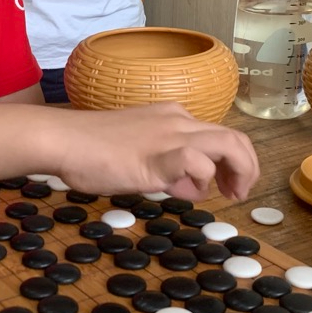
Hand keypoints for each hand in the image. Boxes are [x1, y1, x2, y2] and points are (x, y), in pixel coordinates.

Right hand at [56, 102, 259, 200]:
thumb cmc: (90, 150)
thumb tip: (187, 185)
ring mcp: (170, 135)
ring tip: (233, 195)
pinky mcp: (159, 154)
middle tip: (240, 193)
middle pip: (235, 138)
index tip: (227, 185)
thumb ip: (166, 166)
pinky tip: (184, 191)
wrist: (64, 140)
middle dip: (247, 167)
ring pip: (228, 144)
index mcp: (173, 116)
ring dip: (240, 172)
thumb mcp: (139, 154)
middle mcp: (178, 120)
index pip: (218, 134)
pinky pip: (198, 163)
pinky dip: (201, 180)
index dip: (233, 162)